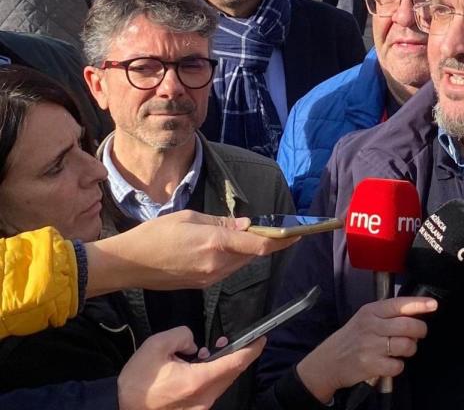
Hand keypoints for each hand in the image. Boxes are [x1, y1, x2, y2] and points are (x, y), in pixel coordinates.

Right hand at [86, 210, 297, 296]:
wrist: (127, 265)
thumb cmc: (153, 235)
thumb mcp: (188, 217)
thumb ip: (220, 222)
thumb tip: (245, 224)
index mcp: (215, 243)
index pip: (259, 243)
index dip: (281, 239)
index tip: (297, 233)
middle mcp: (217, 264)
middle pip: (253, 254)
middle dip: (267, 242)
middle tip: (278, 230)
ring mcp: (210, 278)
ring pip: (241, 263)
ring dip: (250, 250)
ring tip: (250, 235)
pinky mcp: (203, 285)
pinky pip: (227, 270)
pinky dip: (234, 258)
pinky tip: (228, 247)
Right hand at [117, 327, 264, 409]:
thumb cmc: (137, 383)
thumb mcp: (155, 347)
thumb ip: (181, 335)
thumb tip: (194, 342)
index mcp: (198, 381)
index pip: (235, 363)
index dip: (252, 349)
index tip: (262, 338)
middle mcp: (205, 397)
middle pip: (232, 374)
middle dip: (238, 355)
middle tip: (234, 341)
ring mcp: (201, 407)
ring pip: (223, 383)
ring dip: (224, 366)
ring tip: (212, 351)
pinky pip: (212, 390)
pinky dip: (213, 376)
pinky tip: (200, 367)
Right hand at [296, 297, 436, 402]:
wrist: (328, 361)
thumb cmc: (352, 338)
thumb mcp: (365, 318)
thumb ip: (388, 314)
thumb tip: (417, 314)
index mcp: (371, 311)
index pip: (399, 304)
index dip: (419, 304)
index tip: (433, 304)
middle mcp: (371, 326)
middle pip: (409, 326)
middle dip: (420, 331)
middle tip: (416, 335)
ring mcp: (370, 346)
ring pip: (407, 346)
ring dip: (410, 350)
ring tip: (400, 350)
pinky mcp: (371, 365)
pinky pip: (398, 365)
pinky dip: (398, 366)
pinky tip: (388, 362)